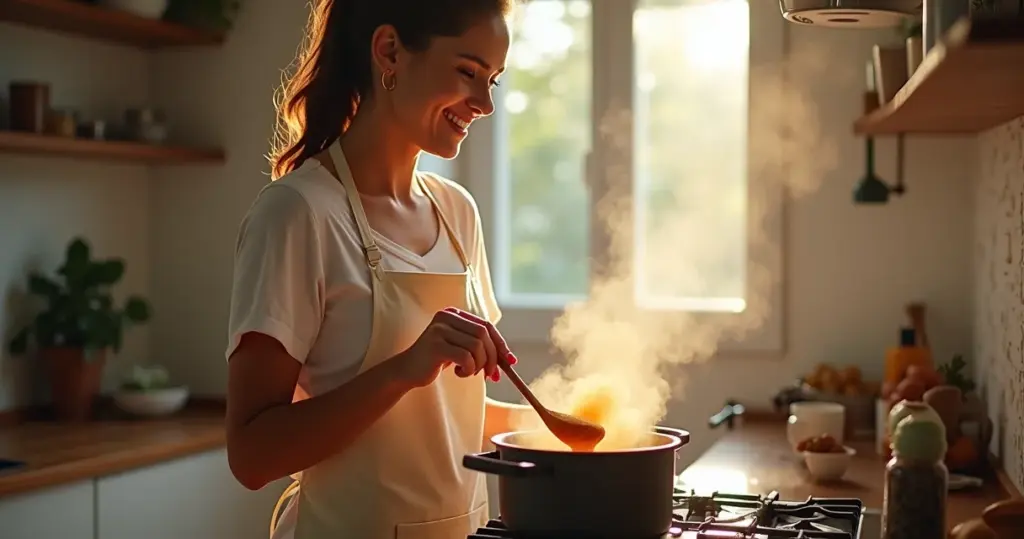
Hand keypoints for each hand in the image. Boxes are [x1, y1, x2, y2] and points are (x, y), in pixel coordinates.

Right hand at [396, 308, 511, 387]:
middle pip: (483, 334)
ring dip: (478, 365)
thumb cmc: (437, 360)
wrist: (408, 371)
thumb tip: (510, 359)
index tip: (511, 361)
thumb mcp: (461, 349)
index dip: (500, 344)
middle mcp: (447, 316)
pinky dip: (468, 369)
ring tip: (468, 372)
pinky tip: (458, 372)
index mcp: (454, 313)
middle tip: (491, 375)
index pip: (486, 325)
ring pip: (476, 347)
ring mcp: (439, 329)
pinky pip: (465, 357)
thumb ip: (481, 348)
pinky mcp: (435, 344)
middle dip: (492, 357)